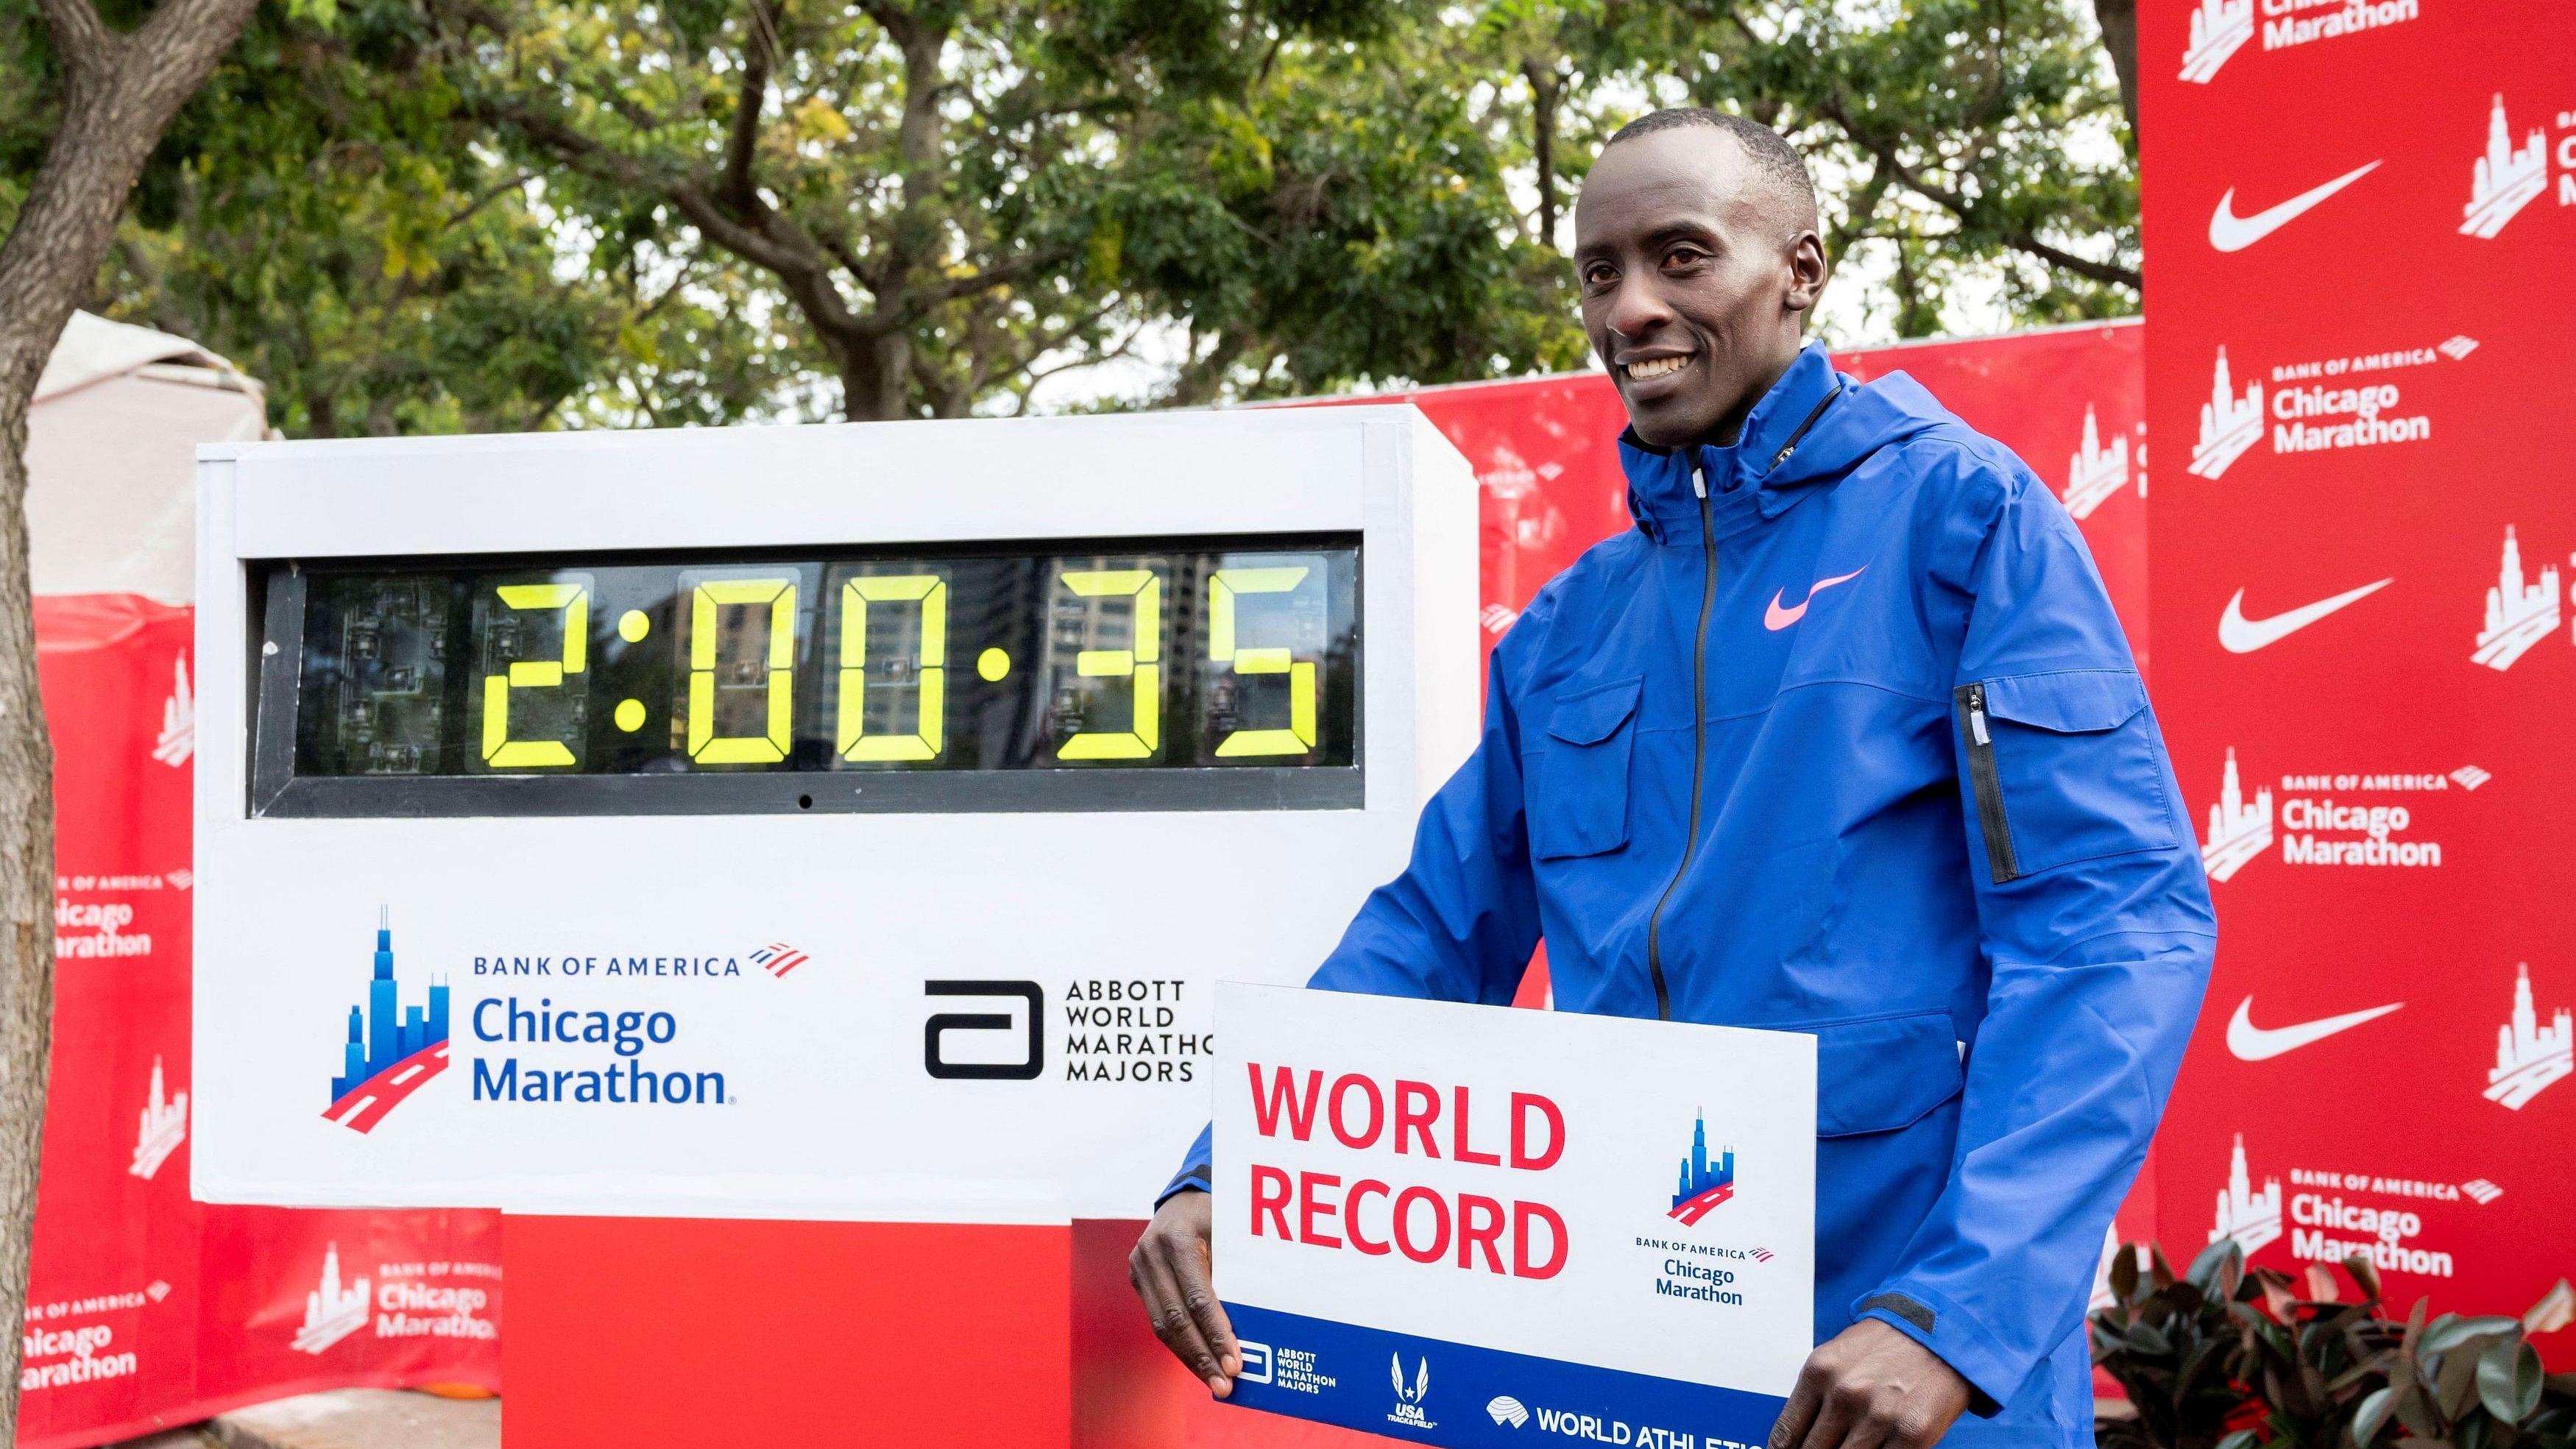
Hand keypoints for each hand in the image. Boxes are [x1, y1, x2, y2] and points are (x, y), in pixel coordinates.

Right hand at [1128, 1188, 1241, 1397]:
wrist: (1182, 1197)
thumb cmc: (1218, 1212)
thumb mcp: (1231, 1231)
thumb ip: (1238, 1270)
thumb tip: (1257, 1326)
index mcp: (1176, 1238)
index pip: (1197, 1296)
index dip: (1216, 1332)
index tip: (1236, 1362)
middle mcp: (1151, 1253)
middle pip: (1176, 1318)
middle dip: (1202, 1356)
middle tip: (1225, 1385)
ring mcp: (1139, 1267)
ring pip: (1162, 1326)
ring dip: (1190, 1358)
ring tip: (1214, 1383)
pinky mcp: (1138, 1279)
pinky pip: (1159, 1320)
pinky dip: (1181, 1345)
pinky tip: (1200, 1363)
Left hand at [1769, 1318, 1972, 1448]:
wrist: (1941, 1332)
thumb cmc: (1886, 1345)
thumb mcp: (1837, 1357)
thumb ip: (1815, 1395)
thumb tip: (1795, 1437)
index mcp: (1819, 1372)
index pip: (1787, 1433)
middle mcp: (1846, 1394)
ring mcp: (1879, 1416)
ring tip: (1851, 1447)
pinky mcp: (1912, 1434)